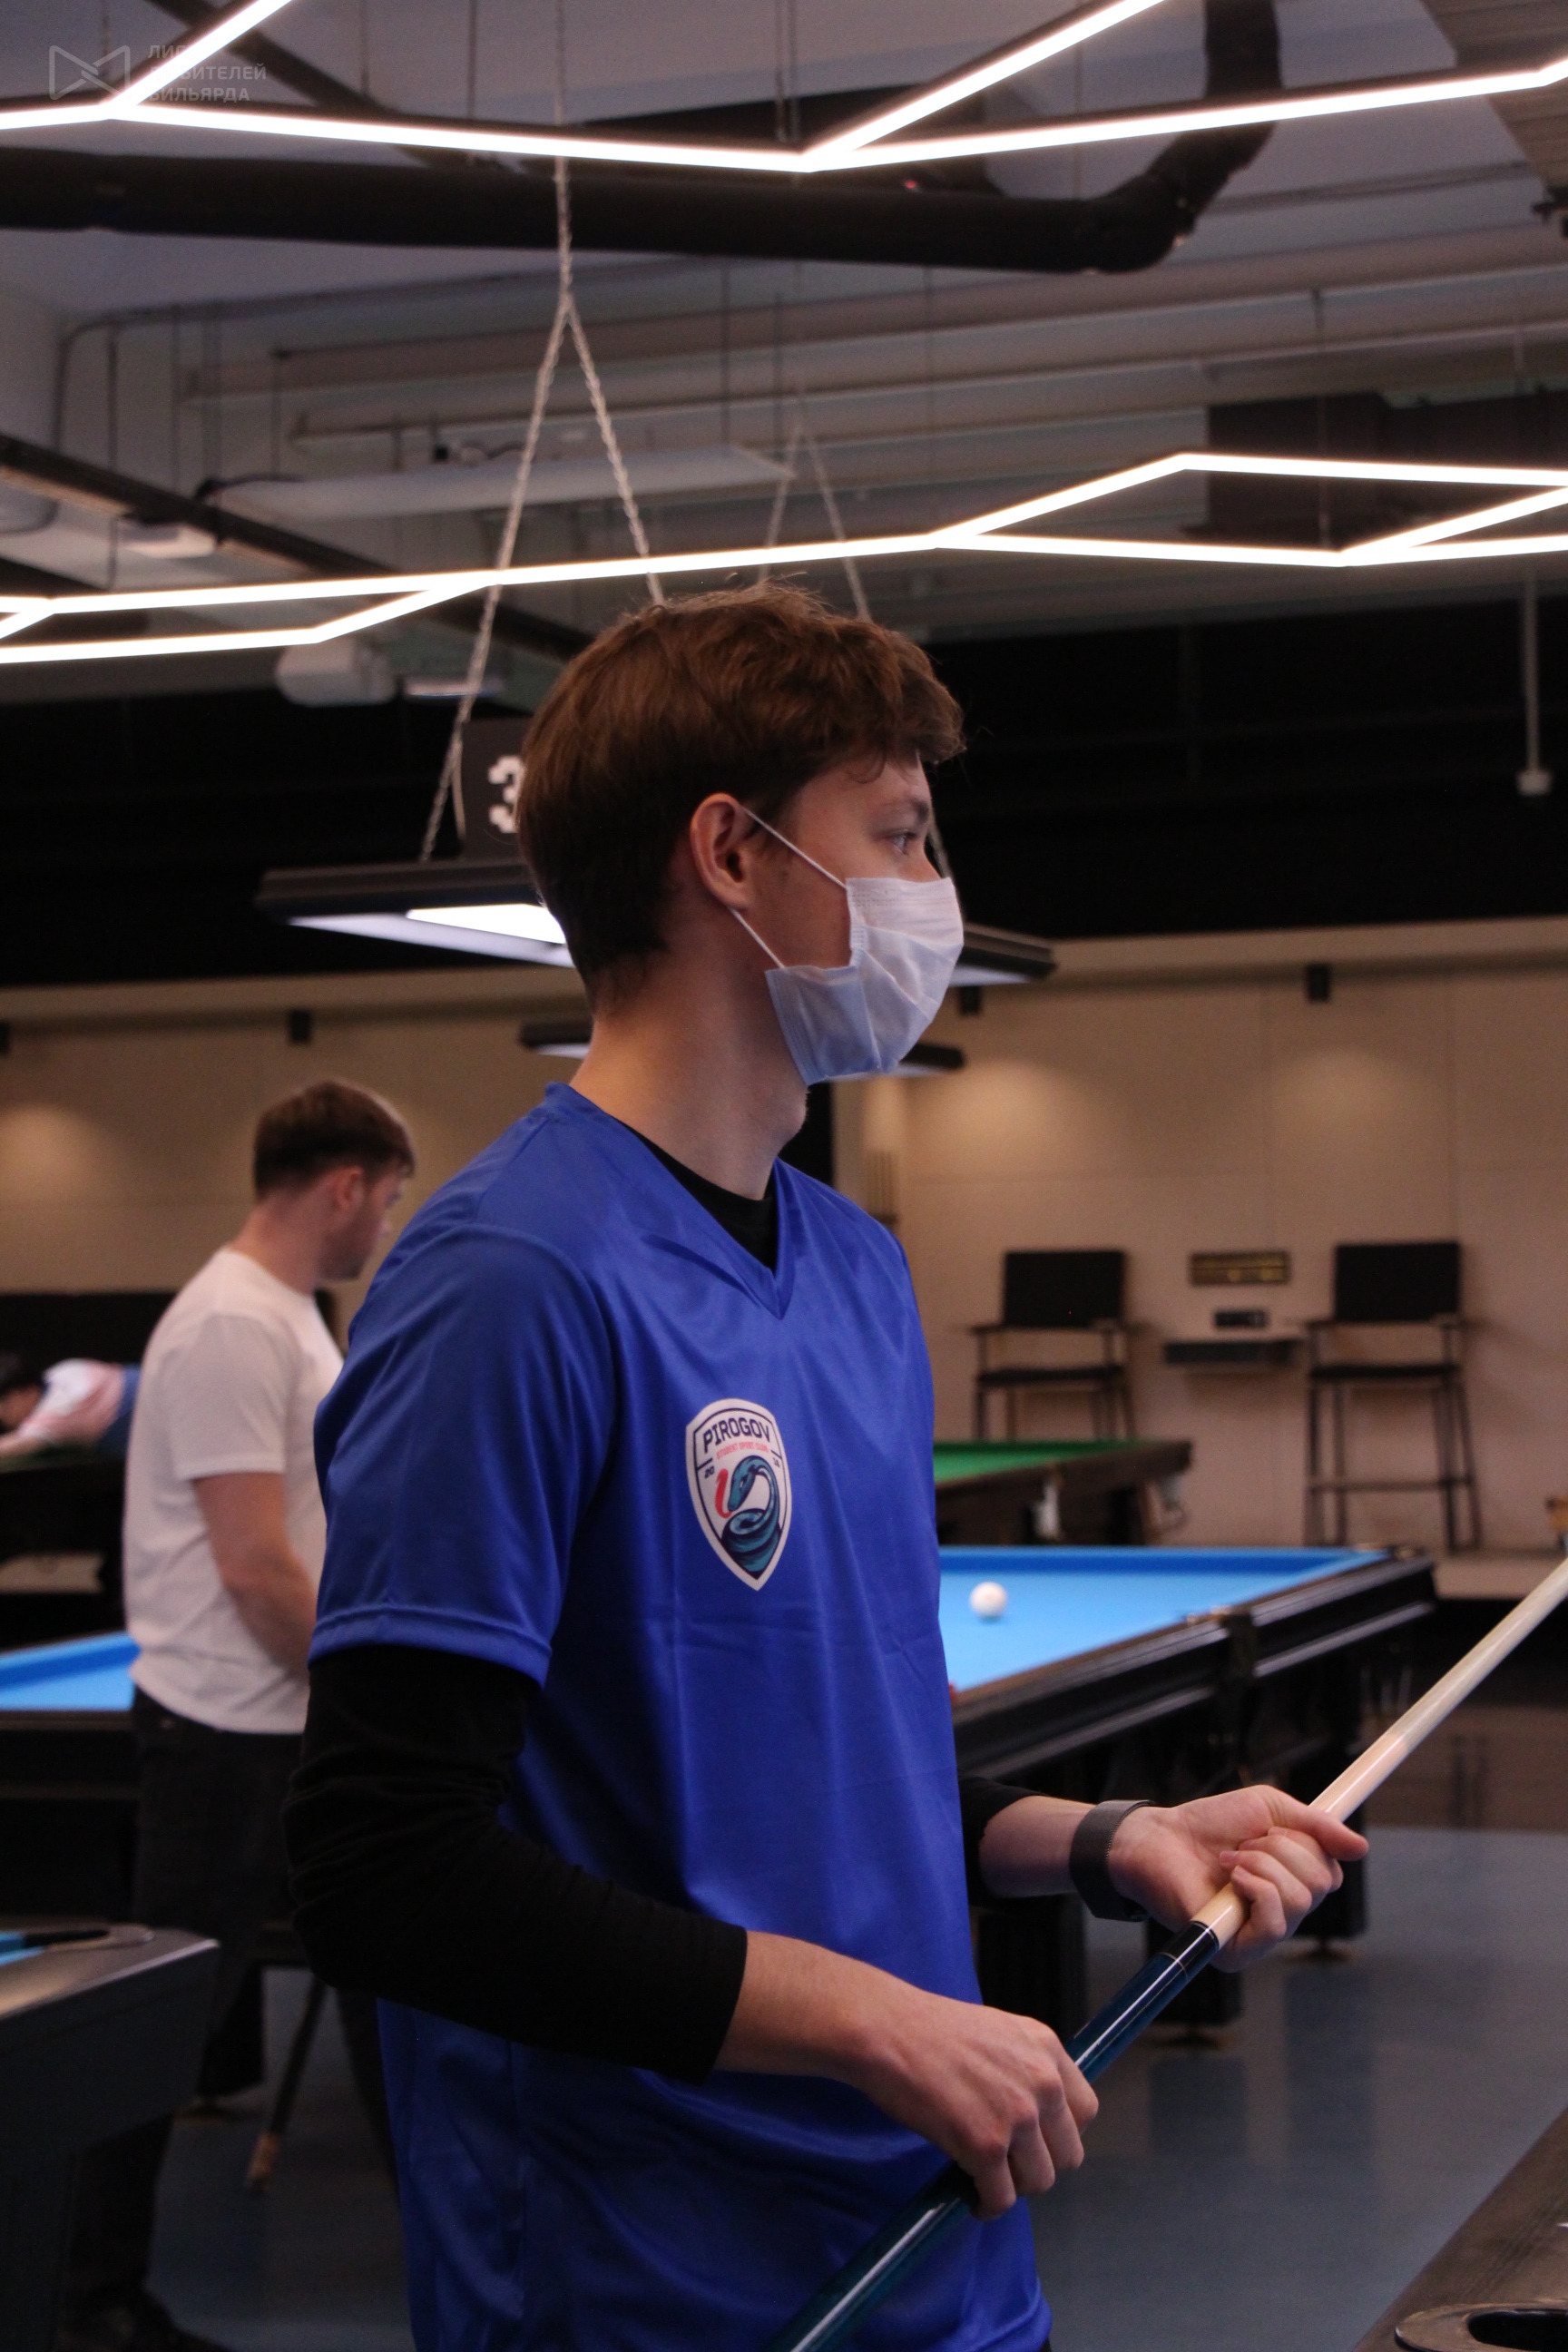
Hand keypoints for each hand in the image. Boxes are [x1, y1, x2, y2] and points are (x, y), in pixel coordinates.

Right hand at [717, 1930, 1096, 2217]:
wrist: (889, 2031)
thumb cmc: (931, 2031)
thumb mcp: (999, 2032)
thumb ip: (1027, 2066)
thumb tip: (1037, 2113)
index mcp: (1047, 2049)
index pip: (1085, 2112)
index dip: (1060, 2133)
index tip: (1036, 2140)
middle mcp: (1042, 2082)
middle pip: (1067, 2154)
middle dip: (1036, 2163)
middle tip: (1005, 2162)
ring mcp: (1017, 2116)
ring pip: (1038, 2181)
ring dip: (1012, 2186)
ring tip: (986, 2178)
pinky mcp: (986, 2147)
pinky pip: (1002, 2198)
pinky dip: (988, 2205)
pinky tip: (972, 2197)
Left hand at [1107, 1789, 1366, 1968]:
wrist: (1160, 1837)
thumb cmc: (1210, 1824)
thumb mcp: (1270, 1810)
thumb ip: (1316, 1826)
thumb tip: (1362, 1847)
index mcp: (1293, 1881)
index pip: (1332, 1872)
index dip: (1313, 1844)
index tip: (1276, 1826)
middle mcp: (1284, 1912)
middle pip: (1322, 1883)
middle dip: (1283, 1848)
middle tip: (1245, 1843)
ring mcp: (1262, 1935)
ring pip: (1300, 1900)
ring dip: (1264, 1864)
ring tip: (1230, 1859)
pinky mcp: (1239, 1951)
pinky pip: (1274, 1926)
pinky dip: (1258, 1890)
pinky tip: (1232, 1878)